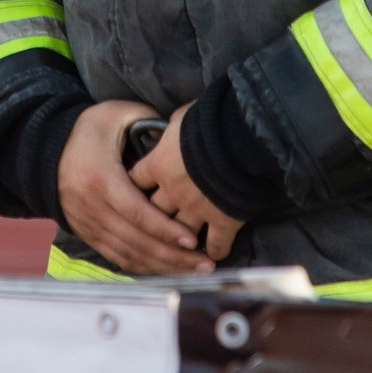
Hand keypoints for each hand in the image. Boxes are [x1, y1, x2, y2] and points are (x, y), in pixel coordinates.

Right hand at [58, 100, 211, 275]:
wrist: (43, 152)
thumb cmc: (84, 131)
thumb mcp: (113, 114)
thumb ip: (145, 118)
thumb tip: (177, 131)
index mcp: (100, 179)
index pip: (136, 212)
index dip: (165, 229)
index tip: (192, 239)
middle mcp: (92, 208)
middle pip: (137, 241)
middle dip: (173, 256)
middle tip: (206, 262)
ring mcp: (89, 225)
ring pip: (129, 254)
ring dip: (163, 266)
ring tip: (195, 270)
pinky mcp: (89, 235)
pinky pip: (118, 257)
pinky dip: (144, 267)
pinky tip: (168, 269)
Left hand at [131, 99, 243, 262]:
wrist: (241, 137)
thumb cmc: (209, 121)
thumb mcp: (181, 116)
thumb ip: (170, 128)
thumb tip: (169, 127)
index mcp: (158, 165)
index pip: (135, 182)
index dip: (133, 189)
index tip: (130, 195)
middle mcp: (172, 192)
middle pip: (153, 214)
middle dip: (152, 223)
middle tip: (152, 230)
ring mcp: (197, 209)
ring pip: (181, 235)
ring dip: (181, 243)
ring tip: (182, 250)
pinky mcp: (223, 220)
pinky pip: (216, 243)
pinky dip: (215, 251)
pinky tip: (213, 256)